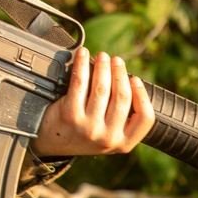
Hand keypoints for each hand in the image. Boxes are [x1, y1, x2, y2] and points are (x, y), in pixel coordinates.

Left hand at [31, 47, 154, 158]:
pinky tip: (83, 54)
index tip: (135, 78)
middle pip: (122, 97)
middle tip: (116, 60)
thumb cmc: (83, 131)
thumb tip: (126, 79)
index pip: (145, 118)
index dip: (142, 95)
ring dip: (103, 66)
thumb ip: (120, 117)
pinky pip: (80, 83)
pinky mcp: (71, 115)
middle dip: (119, 73)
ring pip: (102, 88)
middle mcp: (108, 138)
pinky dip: (82, 64)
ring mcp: (89, 128)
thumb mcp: (107, 135)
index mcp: (123, 143)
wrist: (51, 141)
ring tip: (102, 56)